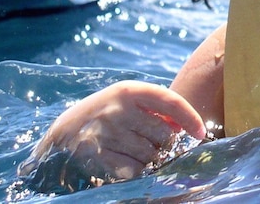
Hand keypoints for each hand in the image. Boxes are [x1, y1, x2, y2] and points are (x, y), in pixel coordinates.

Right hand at [19, 80, 205, 188]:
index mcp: (127, 90)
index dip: (190, 117)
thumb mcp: (123, 103)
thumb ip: (152, 109)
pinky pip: (135, 170)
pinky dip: (136, 170)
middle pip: (164, 135)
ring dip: (149, 159)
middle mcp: (117, 109)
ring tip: (131, 151)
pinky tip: (123, 162)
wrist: (60, 136)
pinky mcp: (96, 156)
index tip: (200, 132)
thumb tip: (183, 125)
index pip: (170, 101)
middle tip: (147, 143)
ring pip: (151, 155)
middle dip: (163, 144)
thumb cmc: (101, 117)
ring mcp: (106, 132)